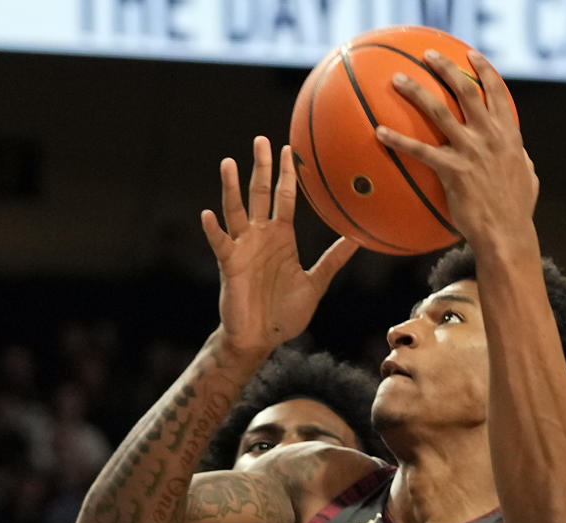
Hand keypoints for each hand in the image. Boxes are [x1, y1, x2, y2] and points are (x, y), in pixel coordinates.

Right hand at [202, 135, 357, 355]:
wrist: (261, 338)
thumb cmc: (285, 313)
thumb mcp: (316, 283)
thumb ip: (333, 260)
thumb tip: (357, 239)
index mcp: (281, 237)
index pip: (284, 198)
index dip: (287, 174)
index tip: (288, 149)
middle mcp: (260, 236)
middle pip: (259, 194)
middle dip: (260, 167)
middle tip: (261, 139)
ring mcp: (243, 248)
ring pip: (236, 211)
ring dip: (231, 188)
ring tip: (228, 163)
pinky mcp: (230, 265)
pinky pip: (220, 244)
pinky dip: (213, 230)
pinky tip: (208, 215)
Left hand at [374, 50, 536, 247]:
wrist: (507, 234)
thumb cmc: (517, 211)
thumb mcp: (527, 177)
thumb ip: (520, 158)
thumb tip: (520, 154)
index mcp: (508, 134)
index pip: (497, 91)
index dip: (483, 69)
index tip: (470, 55)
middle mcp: (489, 135)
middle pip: (465, 90)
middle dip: (445, 67)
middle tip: (428, 56)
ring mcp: (470, 151)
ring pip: (439, 110)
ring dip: (416, 91)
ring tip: (397, 78)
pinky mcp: (452, 170)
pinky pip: (419, 150)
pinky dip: (398, 140)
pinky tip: (379, 132)